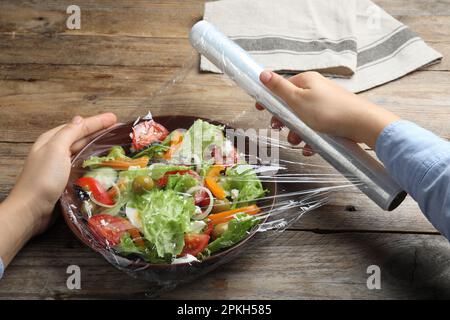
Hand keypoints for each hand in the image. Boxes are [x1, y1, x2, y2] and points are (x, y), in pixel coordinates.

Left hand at [0, 113, 116, 267]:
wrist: (32, 209)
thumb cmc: (43, 178)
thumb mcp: (56, 150)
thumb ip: (69, 133)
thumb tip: (80, 119)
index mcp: (52, 140)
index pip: (79, 126)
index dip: (97, 121)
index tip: (115, 118)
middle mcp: (55, 150)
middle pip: (81, 137)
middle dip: (99, 131)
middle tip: (118, 128)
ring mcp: (60, 165)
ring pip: (82, 150)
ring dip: (97, 145)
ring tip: (114, 142)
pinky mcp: (65, 179)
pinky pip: (82, 164)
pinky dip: (93, 160)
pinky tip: (102, 161)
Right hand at [256, 71, 399, 151]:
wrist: (362, 124)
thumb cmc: (327, 111)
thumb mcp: (297, 100)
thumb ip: (278, 88)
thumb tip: (263, 73)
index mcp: (306, 81)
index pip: (282, 87)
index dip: (270, 99)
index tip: (260, 109)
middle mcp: (316, 89)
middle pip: (292, 105)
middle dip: (284, 120)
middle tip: (279, 129)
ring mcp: (326, 104)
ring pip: (303, 119)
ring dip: (297, 132)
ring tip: (298, 143)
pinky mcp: (334, 117)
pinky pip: (316, 127)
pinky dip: (311, 138)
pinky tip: (310, 148)